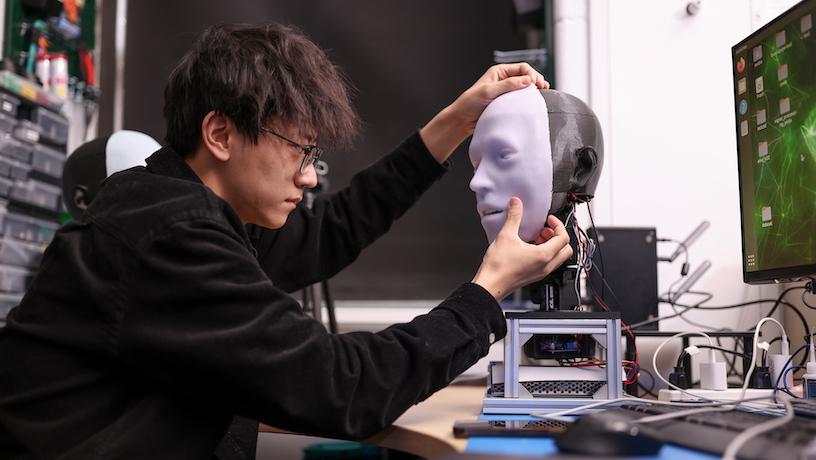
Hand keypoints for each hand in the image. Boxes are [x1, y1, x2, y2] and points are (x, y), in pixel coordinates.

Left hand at [420, 63, 548, 163]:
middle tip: (543, 88)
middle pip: (526, 76)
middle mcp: (503, 80)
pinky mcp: (506, 103)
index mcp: (499, 72)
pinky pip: (521, 99)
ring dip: (533, 90)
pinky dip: (528, 100)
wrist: (462, 120)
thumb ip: (508, 85)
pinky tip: (532, 103)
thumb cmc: (469, 103)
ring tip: (541, 94)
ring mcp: (506, 92)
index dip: (531, 74)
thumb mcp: (488, 91)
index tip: (536, 84)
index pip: (522, 68)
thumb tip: (527, 80)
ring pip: (525, 88)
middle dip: (536, 80)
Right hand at [472, 197, 571, 300]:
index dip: (558, 225)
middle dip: (558, 236)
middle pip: (566, 249)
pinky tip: (529, 247)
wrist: (490, 284)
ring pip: (558, 257)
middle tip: (545, 229)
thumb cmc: (498, 267)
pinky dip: (545, 253)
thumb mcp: (506, 235)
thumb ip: (514, 217)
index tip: (549, 220)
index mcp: (544, 255)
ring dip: (552, 245)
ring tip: (537, 237)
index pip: (563, 237)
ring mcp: (541, 272)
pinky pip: (549, 263)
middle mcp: (546, 266)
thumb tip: (516, 204)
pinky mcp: (535, 276)